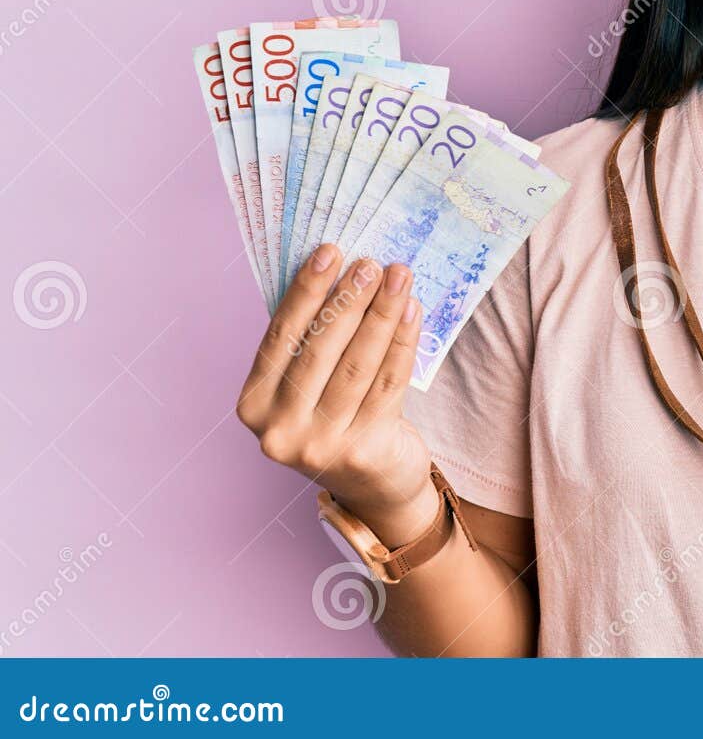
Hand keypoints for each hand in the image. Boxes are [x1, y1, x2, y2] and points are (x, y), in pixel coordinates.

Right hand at [235, 244, 436, 543]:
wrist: (374, 486)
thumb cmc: (337, 418)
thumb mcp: (308, 387)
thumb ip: (310, 341)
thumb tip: (336, 270)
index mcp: (253, 405)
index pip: (280, 337)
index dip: (305, 292)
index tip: (329, 253)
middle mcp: (279, 430)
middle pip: (320, 350)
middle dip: (348, 300)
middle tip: (370, 263)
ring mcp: (321, 445)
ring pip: (358, 364)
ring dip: (381, 314)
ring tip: (398, 276)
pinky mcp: (363, 451)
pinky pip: (388, 383)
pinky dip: (402, 342)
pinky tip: (412, 311)